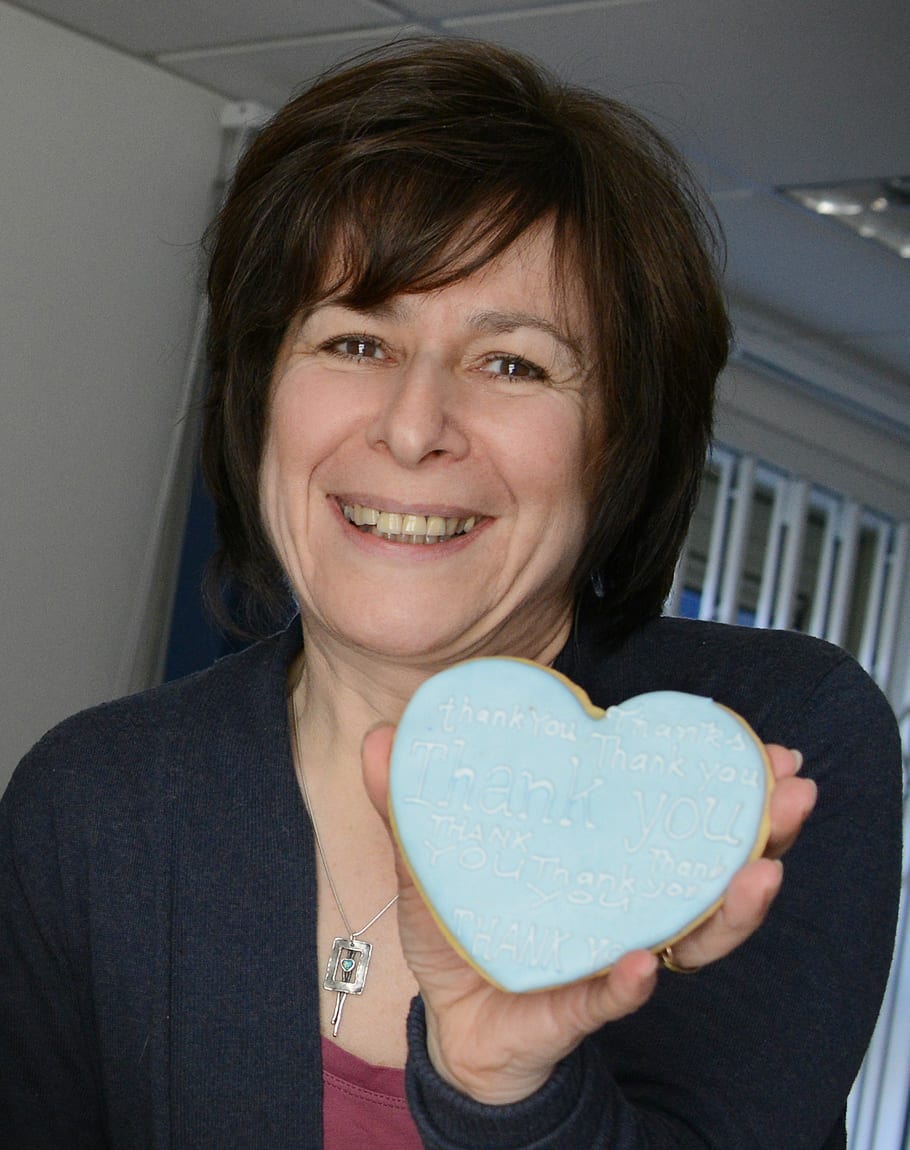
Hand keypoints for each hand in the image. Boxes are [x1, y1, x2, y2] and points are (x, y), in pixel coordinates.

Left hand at [362, 730, 814, 1104]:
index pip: (672, 813)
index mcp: (601, 857)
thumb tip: (382, 736)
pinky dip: (626, 983)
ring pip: (688, 934)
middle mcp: (624, 903)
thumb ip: (411, 802)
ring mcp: (610, 955)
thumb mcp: (432, 858)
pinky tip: (641, 964)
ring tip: (756, 873)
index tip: (758, 745)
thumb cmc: (461, 931)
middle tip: (792, 791)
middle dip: (760, 827)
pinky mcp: (576, 1010)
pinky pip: (607, 999)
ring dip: (728, 905)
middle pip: (708, 865)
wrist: (449, 1024)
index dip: (721, 779)